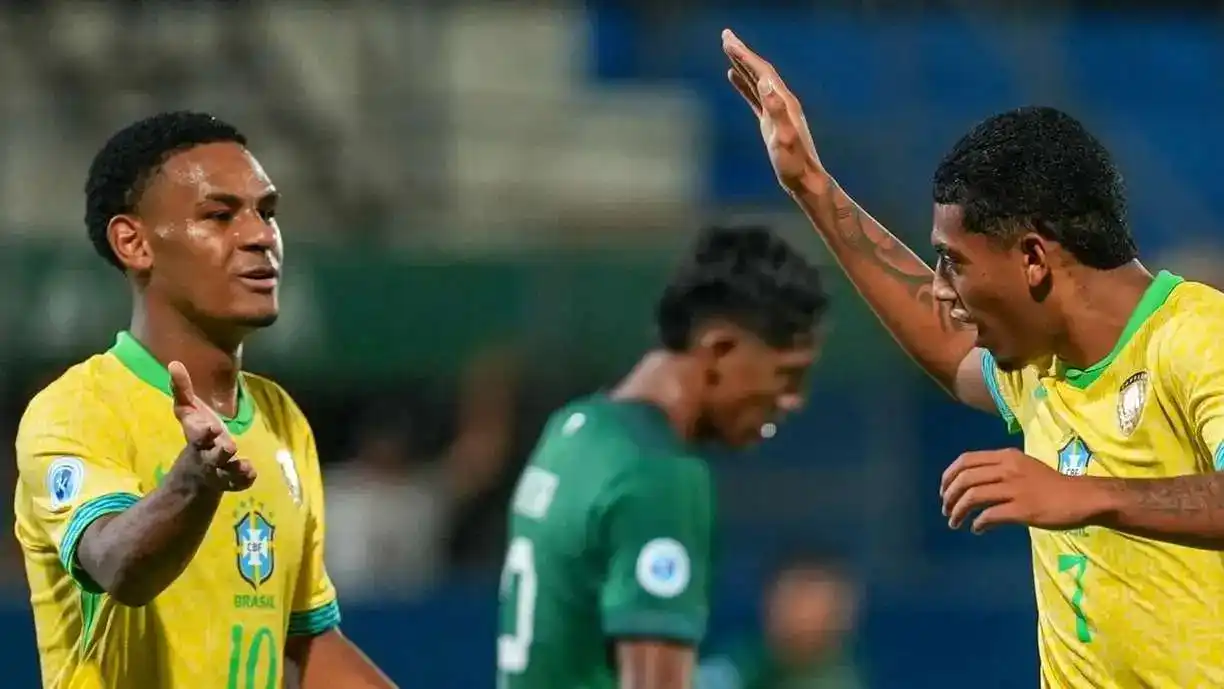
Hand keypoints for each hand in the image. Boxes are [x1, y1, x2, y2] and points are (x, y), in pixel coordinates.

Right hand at [169, 361, 256, 491]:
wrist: (197, 470)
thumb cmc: (198, 432)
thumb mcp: (189, 411)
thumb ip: (182, 389)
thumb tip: (174, 363)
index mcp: (197, 437)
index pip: (197, 435)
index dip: (203, 432)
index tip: (212, 427)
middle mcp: (207, 454)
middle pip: (211, 456)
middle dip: (219, 452)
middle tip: (231, 446)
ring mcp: (220, 469)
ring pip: (225, 472)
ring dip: (234, 469)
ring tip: (244, 466)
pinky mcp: (232, 479)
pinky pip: (238, 482)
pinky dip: (244, 479)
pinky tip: (251, 473)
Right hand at [721, 28, 824, 191]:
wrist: (804, 180)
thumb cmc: (793, 163)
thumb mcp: (784, 137)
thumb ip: (776, 111)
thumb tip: (765, 84)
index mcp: (783, 101)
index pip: (762, 71)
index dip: (745, 55)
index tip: (728, 40)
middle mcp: (781, 101)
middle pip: (760, 70)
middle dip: (742, 52)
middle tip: (725, 36)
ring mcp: (777, 110)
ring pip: (756, 79)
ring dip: (742, 63)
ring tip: (727, 50)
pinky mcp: (770, 120)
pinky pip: (754, 95)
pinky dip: (744, 82)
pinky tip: (733, 76)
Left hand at [940, 449, 1095, 533]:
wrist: (1082, 498)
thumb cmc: (1052, 485)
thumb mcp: (1023, 467)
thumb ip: (999, 471)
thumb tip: (973, 486)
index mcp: (1006, 456)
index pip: (966, 460)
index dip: (949, 475)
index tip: (944, 490)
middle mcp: (1008, 469)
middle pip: (965, 479)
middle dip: (949, 496)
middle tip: (946, 510)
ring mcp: (1015, 489)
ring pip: (973, 496)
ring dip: (958, 511)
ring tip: (954, 522)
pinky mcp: (1023, 509)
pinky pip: (989, 515)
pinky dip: (978, 523)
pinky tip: (977, 529)